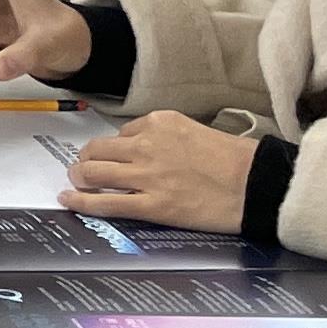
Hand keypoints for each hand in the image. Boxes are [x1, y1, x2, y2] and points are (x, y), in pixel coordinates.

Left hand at [67, 112, 253, 234]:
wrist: (257, 184)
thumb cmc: (237, 160)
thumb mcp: (197, 131)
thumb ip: (167, 137)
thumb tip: (144, 147)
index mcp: (160, 123)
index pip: (122, 132)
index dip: (115, 148)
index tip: (112, 156)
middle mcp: (147, 145)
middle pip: (98, 149)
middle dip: (86, 159)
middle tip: (83, 168)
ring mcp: (147, 175)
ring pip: (94, 172)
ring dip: (80, 177)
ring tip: (76, 182)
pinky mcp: (152, 205)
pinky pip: (106, 203)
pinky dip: (81, 202)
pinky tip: (68, 201)